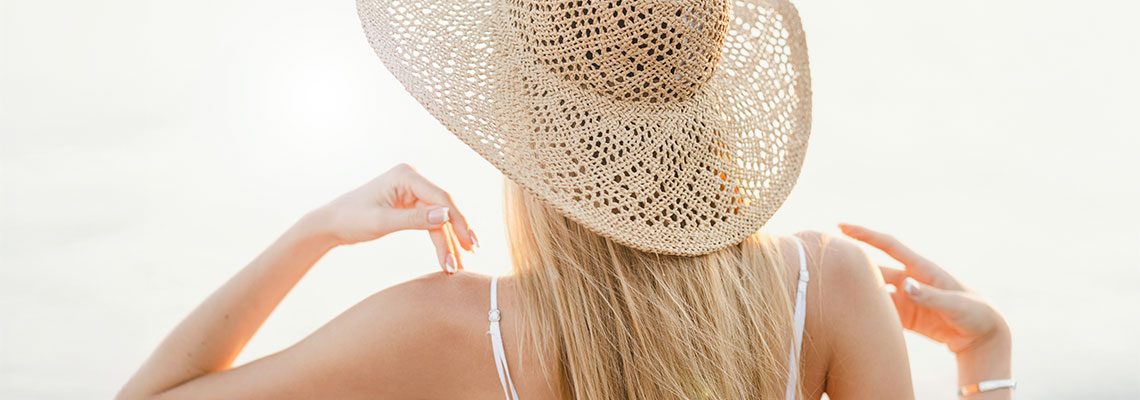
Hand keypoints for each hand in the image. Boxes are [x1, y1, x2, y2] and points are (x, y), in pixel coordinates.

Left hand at [308, 163, 476, 273]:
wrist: (330, 224)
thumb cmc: (350, 219)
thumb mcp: (382, 222)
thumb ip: (415, 219)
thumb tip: (447, 216)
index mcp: (406, 175)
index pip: (441, 198)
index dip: (458, 221)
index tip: (468, 244)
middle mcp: (412, 179)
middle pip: (443, 209)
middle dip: (455, 235)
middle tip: (468, 257)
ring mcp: (411, 191)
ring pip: (439, 218)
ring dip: (448, 241)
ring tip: (458, 265)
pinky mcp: (409, 203)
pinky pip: (430, 221)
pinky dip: (438, 238)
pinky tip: (449, 254)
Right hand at [838, 223, 1008, 354]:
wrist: (982, 334)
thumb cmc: (975, 314)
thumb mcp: (957, 305)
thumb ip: (931, 296)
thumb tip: (905, 286)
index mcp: (922, 269)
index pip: (889, 245)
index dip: (865, 234)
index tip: (841, 226)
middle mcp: (910, 280)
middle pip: (875, 269)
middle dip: (853, 264)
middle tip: (826, 263)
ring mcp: (906, 298)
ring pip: (875, 291)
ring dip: (858, 292)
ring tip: (833, 294)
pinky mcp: (905, 315)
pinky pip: (881, 311)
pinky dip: (868, 313)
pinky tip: (852, 317)